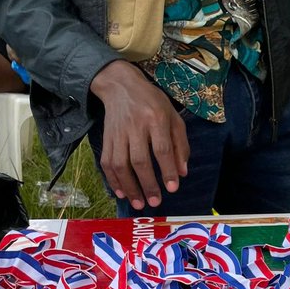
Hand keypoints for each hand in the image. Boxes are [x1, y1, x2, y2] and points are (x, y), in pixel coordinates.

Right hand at [90, 61, 188, 209]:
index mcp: (156, 118)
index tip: (172, 188)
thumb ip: (180, 144)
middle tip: (155, 202)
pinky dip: (113, 179)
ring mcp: (118, 132)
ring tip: (138, 203)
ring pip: (120, 163)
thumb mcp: (173, 116)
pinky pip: (106, 162)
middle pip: (139, 159)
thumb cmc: (152, 102)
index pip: (162, 148)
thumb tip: (182, 172)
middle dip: (148, 183)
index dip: (167, 170)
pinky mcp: (106, 137)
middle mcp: (136, 125)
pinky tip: (121, 192)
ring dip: (129, 186)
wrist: (120, 85)